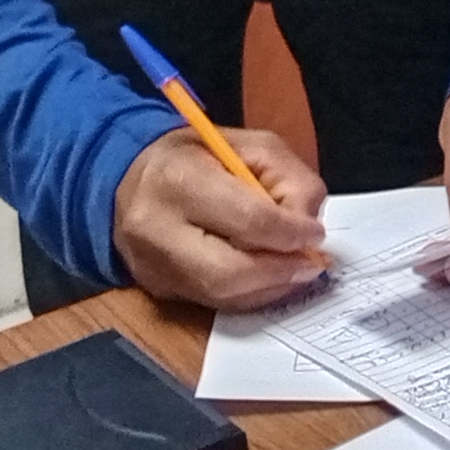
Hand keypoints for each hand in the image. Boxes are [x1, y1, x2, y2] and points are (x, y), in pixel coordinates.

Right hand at [111, 126, 328, 309]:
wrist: (133, 176)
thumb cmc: (200, 157)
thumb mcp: (253, 146)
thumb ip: (291, 179)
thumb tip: (308, 226)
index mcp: (179, 179)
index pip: (248, 220)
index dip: (291, 233)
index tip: (316, 234)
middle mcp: (156, 227)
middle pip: (230, 272)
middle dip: (281, 271)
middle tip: (311, 263)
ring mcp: (151, 264)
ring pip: (222, 296)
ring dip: (270, 288)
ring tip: (294, 271)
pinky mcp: (156, 286)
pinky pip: (212, 303)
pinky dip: (249, 295)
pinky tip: (268, 280)